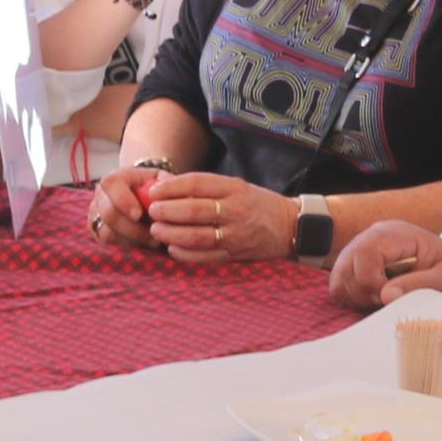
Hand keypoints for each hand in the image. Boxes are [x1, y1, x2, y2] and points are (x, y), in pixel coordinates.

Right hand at [91, 162, 166, 248]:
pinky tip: (144, 243)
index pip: (111, 184)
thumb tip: (166, 199)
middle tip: (156, 234)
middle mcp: (101, 195)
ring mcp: (96, 214)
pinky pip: (109, 243)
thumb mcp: (162, 182)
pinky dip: (128, 245)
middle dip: (134, 228)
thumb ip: (165, 186)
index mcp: (116, 178)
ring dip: (133, 239)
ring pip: (108, 233)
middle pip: (109, 214)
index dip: (123, 201)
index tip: (139, 215)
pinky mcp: (97, 231)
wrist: (144, 196)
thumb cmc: (155, 188)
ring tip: (154, 240)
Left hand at [143, 172, 294, 264]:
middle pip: (194, 211)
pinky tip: (172, 249)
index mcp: (234, 188)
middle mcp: (236, 210)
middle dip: (167, 211)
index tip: (154, 191)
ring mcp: (236, 235)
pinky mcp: (235, 255)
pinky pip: (205, 256)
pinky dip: (185, 254)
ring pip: (197, 236)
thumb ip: (207, 189)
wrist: (290, 226)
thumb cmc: (256, 204)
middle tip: (151, 211)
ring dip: (172, 235)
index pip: (197, 184)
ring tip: (156, 231)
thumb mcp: (237, 187)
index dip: (172, 187)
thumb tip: (167, 189)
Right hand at [334, 221, 441, 311]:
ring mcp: (361, 248)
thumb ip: (419, 285)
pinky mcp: (356, 262)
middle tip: (387, 301)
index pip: (364, 252)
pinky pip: (340, 284)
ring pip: (339, 277)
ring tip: (382, 299)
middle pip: (346, 265)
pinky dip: (354, 296)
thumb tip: (386, 295)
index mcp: (396, 234)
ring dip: (357, 296)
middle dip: (364, 292)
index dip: (371, 281)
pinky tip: (375, 298)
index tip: (389, 297)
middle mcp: (373, 236)